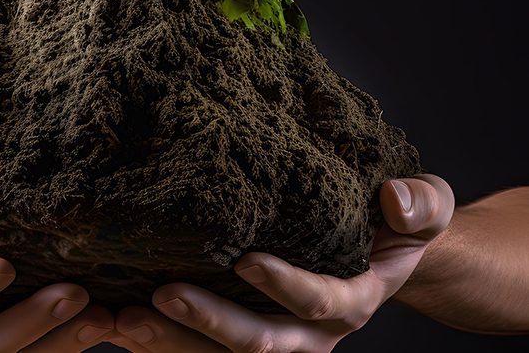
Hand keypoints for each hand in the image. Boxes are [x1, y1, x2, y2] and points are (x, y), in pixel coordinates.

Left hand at [105, 174, 454, 351]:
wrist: (376, 254)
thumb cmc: (395, 226)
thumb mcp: (424, 208)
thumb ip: (420, 204)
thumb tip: (395, 200)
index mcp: (350, 300)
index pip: (317, 300)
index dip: (285, 285)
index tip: (245, 260)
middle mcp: (310, 335)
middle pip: (258, 343)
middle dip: (208, 323)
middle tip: (160, 297)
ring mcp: (274, 342)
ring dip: (169, 342)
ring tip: (121, 318)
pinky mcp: (240, 339)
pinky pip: (198, 350)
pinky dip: (158, 340)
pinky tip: (113, 320)